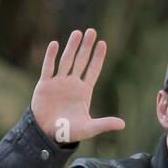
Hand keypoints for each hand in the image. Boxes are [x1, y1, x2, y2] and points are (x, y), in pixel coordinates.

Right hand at [32, 28, 125, 143]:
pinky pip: (48, 68)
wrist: (47, 135)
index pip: (93, 70)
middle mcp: (72, 84)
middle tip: (92, 31)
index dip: (98, 58)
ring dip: (71, 47)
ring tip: (78, 33)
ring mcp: (58, 83)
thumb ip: (104, 124)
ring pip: (66, 61)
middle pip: (80, 61)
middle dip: (86, 47)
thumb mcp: (88, 129)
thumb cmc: (69, 132)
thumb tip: (123, 125)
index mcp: (84, 92)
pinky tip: (55, 44)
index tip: (103, 44)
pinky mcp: (44, 85)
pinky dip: (51, 57)